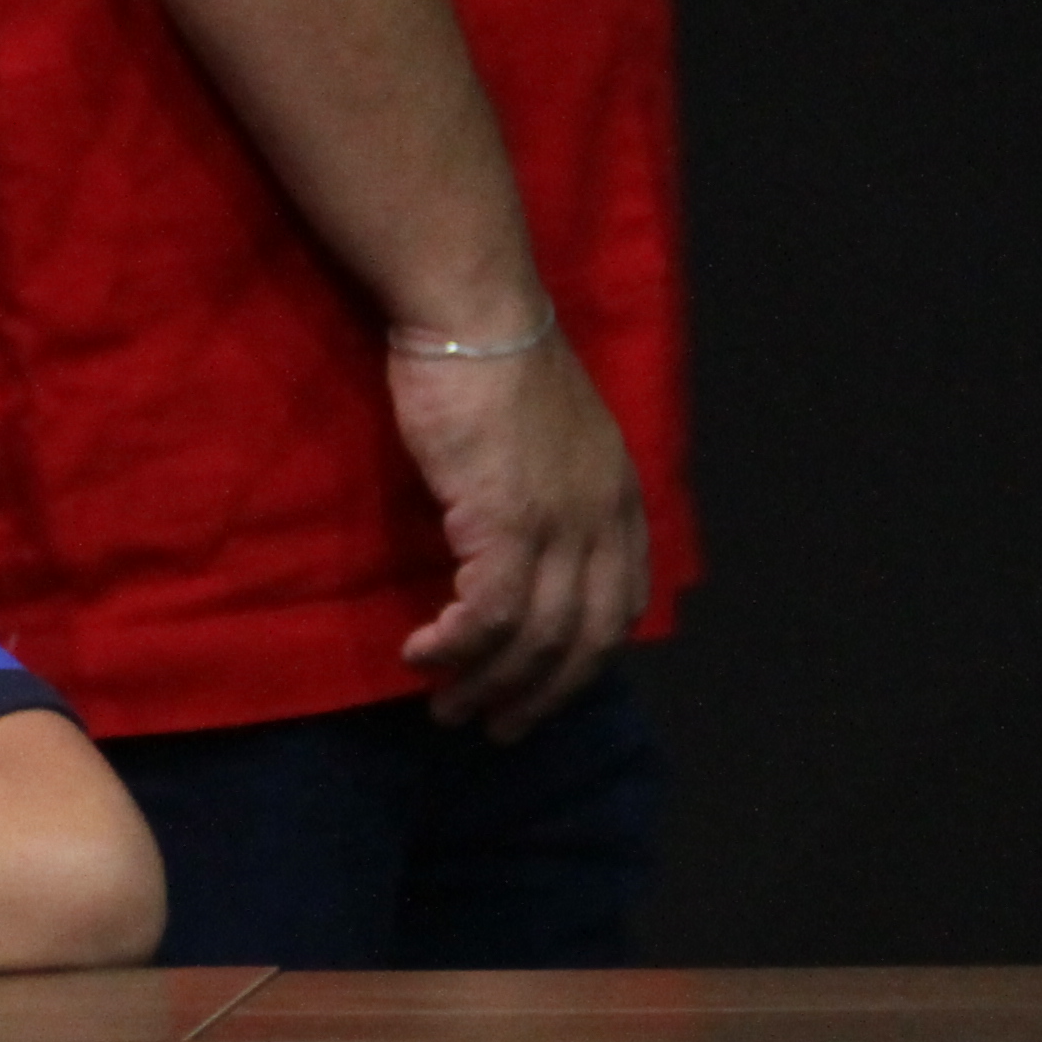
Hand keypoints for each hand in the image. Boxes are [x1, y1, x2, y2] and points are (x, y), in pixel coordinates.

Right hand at [387, 330, 648, 739]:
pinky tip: (421, 656)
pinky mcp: (508, 523)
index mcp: (619, 496)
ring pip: (538, 638)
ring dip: (489, 685)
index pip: (620, 602)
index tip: (542, 685)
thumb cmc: (491, 360)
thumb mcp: (541, 431)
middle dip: (543, 696)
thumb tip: (508, 533)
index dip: (584, 658)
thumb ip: (545, 485)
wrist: (473, 314)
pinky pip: (490, 615)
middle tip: (495, 727)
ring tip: (446, 708)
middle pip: (587, 639)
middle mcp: (603, 518)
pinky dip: (457, 648)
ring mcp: (561, 524)